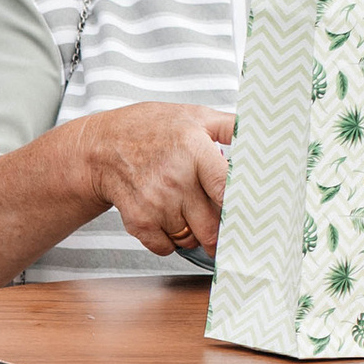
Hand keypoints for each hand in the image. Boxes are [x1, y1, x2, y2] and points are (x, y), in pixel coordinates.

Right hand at [81, 102, 237, 259]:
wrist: (101, 147)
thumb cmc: (149, 129)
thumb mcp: (193, 115)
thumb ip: (230, 126)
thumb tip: (262, 135)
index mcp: (194, 150)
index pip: (227, 189)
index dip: (241, 207)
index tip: (250, 216)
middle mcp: (175, 180)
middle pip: (213, 226)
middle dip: (220, 231)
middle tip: (223, 225)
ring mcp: (155, 204)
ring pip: (191, 239)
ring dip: (194, 233)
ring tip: (187, 211)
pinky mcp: (139, 221)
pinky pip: (166, 248)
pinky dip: (170, 241)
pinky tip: (167, 219)